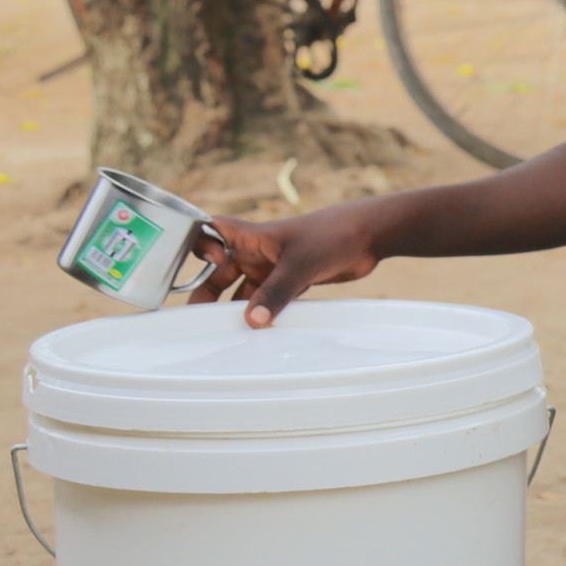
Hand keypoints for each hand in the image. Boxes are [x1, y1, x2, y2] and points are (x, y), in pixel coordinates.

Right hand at [186, 203, 387, 325]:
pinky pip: (268, 300)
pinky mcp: (291, 281)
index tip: (210, 262)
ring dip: (236, 309)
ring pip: (244, 291)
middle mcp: (256, 252)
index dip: (198, 246)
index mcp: (251, 236)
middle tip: (196, 320)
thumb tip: (251, 322)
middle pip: (219, 273)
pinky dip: (262, 314)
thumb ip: (275, 294)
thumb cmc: (332, 235)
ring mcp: (273, 268)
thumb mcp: (300, 265)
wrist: (369, 236)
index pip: (210, 231)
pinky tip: (257, 332)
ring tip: (225, 333)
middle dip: (207, 294)